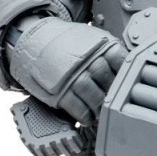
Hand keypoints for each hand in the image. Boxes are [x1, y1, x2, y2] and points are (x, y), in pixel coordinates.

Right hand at [8, 17, 125, 125]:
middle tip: (111, 102)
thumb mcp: (88, 37)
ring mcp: (73, 75)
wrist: (32, 39)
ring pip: (94, 96)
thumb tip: (124, 70)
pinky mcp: (59, 90)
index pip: (120, 62)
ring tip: (99, 112)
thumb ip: (106, 51)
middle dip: (111, 94)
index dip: (123, 75)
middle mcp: (88, 59)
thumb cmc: (64, 41)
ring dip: (98, 108)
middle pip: (108, 81)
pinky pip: (78, 108)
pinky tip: (87, 118)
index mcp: (98, 44)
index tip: (123, 84)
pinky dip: (84, 115)